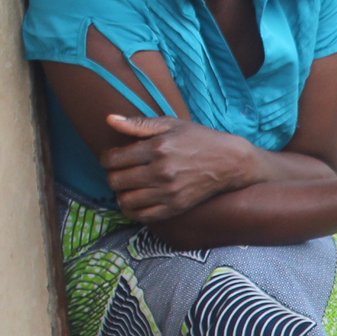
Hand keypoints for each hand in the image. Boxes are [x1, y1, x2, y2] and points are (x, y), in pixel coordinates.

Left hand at [103, 114, 266, 221]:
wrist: (229, 162)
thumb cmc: (198, 139)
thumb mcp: (171, 124)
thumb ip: (138, 124)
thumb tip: (108, 119)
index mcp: (157, 148)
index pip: (113, 159)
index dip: (106, 159)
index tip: (112, 158)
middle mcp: (161, 172)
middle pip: (116, 180)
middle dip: (112, 175)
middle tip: (120, 171)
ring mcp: (168, 192)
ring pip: (125, 200)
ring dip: (121, 193)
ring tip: (128, 186)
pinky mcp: (176, 207)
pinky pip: (142, 216)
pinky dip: (132, 210)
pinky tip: (135, 201)